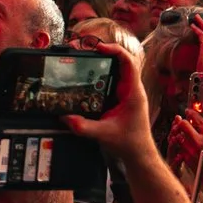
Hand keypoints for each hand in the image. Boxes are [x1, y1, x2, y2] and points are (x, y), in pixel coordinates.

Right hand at [58, 42, 151, 163]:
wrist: (138, 153)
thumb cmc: (129, 142)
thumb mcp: (103, 134)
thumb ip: (84, 127)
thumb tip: (65, 118)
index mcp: (133, 92)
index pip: (128, 62)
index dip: (114, 50)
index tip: (98, 48)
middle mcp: (130, 88)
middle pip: (120, 60)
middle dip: (102, 52)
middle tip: (83, 50)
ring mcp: (125, 92)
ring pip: (115, 69)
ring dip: (100, 61)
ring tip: (82, 58)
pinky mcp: (119, 97)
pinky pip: (109, 79)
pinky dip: (98, 74)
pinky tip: (85, 75)